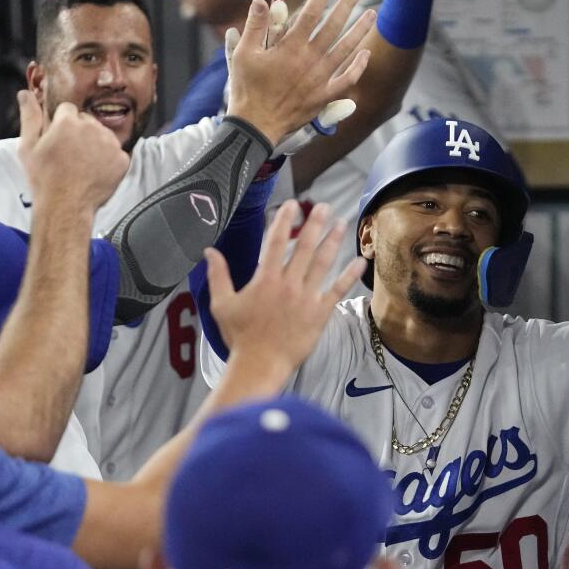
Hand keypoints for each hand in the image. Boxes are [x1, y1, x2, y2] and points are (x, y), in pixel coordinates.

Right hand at [17, 91, 128, 211]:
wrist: (66, 207)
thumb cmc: (43, 178)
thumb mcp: (28, 146)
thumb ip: (29, 116)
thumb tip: (24, 93)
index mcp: (68, 122)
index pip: (68, 110)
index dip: (61, 124)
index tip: (58, 139)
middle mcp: (93, 128)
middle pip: (87, 120)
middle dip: (80, 132)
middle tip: (70, 154)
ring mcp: (110, 144)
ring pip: (103, 135)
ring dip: (95, 144)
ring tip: (82, 164)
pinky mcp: (123, 160)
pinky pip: (116, 152)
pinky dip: (109, 160)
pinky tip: (96, 171)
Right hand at [205, 200, 364, 376]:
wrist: (260, 364)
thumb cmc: (239, 337)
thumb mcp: (221, 304)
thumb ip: (218, 275)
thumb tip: (209, 251)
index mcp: (265, 279)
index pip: (276, 241)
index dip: (285, 220)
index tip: (292, 205)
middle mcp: (288, 283)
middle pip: (305, 246)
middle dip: (315, 223)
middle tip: (324, 206)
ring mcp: (306, 297)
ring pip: (323, 263)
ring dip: (333, 241)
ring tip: (341, 222)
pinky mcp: (320, 313)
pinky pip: (338, 290)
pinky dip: (349, 275)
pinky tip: (360, 261)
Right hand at [225, 0, 373, 143]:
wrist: (256, 124)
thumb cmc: (247, 88)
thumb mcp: (243, 53)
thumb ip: (255, 26)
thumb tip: (262, 0)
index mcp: (291, 47)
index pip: (311, 12)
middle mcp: (310, 59)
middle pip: (334, 26)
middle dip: (348, 4)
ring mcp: (321, 78)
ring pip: (346, 49)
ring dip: (360, 30)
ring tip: (372, 14)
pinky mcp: (325, 96)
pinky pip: (347, 79)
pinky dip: (358, 66)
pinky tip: (366, 53)